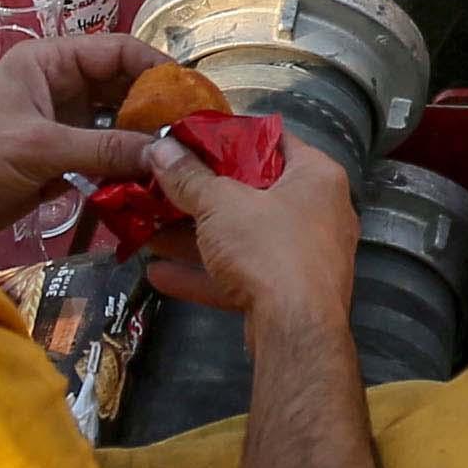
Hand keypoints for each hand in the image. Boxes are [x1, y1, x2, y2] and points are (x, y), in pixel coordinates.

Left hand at [0, 27, 174, 242]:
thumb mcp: (38, 148)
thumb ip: (103, 148)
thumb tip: (166, 153)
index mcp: (48, 62)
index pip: (116, 50)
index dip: (155, 68)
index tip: (192, 95)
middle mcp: (58, 86)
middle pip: (122, 87)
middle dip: (156, 108)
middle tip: (196, 134)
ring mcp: (59, 124)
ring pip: (116, 124)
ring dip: (144, 142)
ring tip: (182, 161)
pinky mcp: (58, 160)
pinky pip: (104, 156)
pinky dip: (126, 168)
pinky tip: (153, 184)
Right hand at [152, 121, 362, 337]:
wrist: (297, 331)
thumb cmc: (270, 248)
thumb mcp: (221, 204)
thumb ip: (189, 177)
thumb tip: (161, 149)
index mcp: (316, 176)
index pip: (274, 140)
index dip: (231, 135)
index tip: (192, 137)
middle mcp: (319, 212)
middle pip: (253, 192)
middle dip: (203, 193)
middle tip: (163, 184)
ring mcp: (305, 257)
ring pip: (242, 238)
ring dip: (194, 237)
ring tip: (149, 227)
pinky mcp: (287, 294)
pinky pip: (241, 275)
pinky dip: (204, 274)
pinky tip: (159, 273)